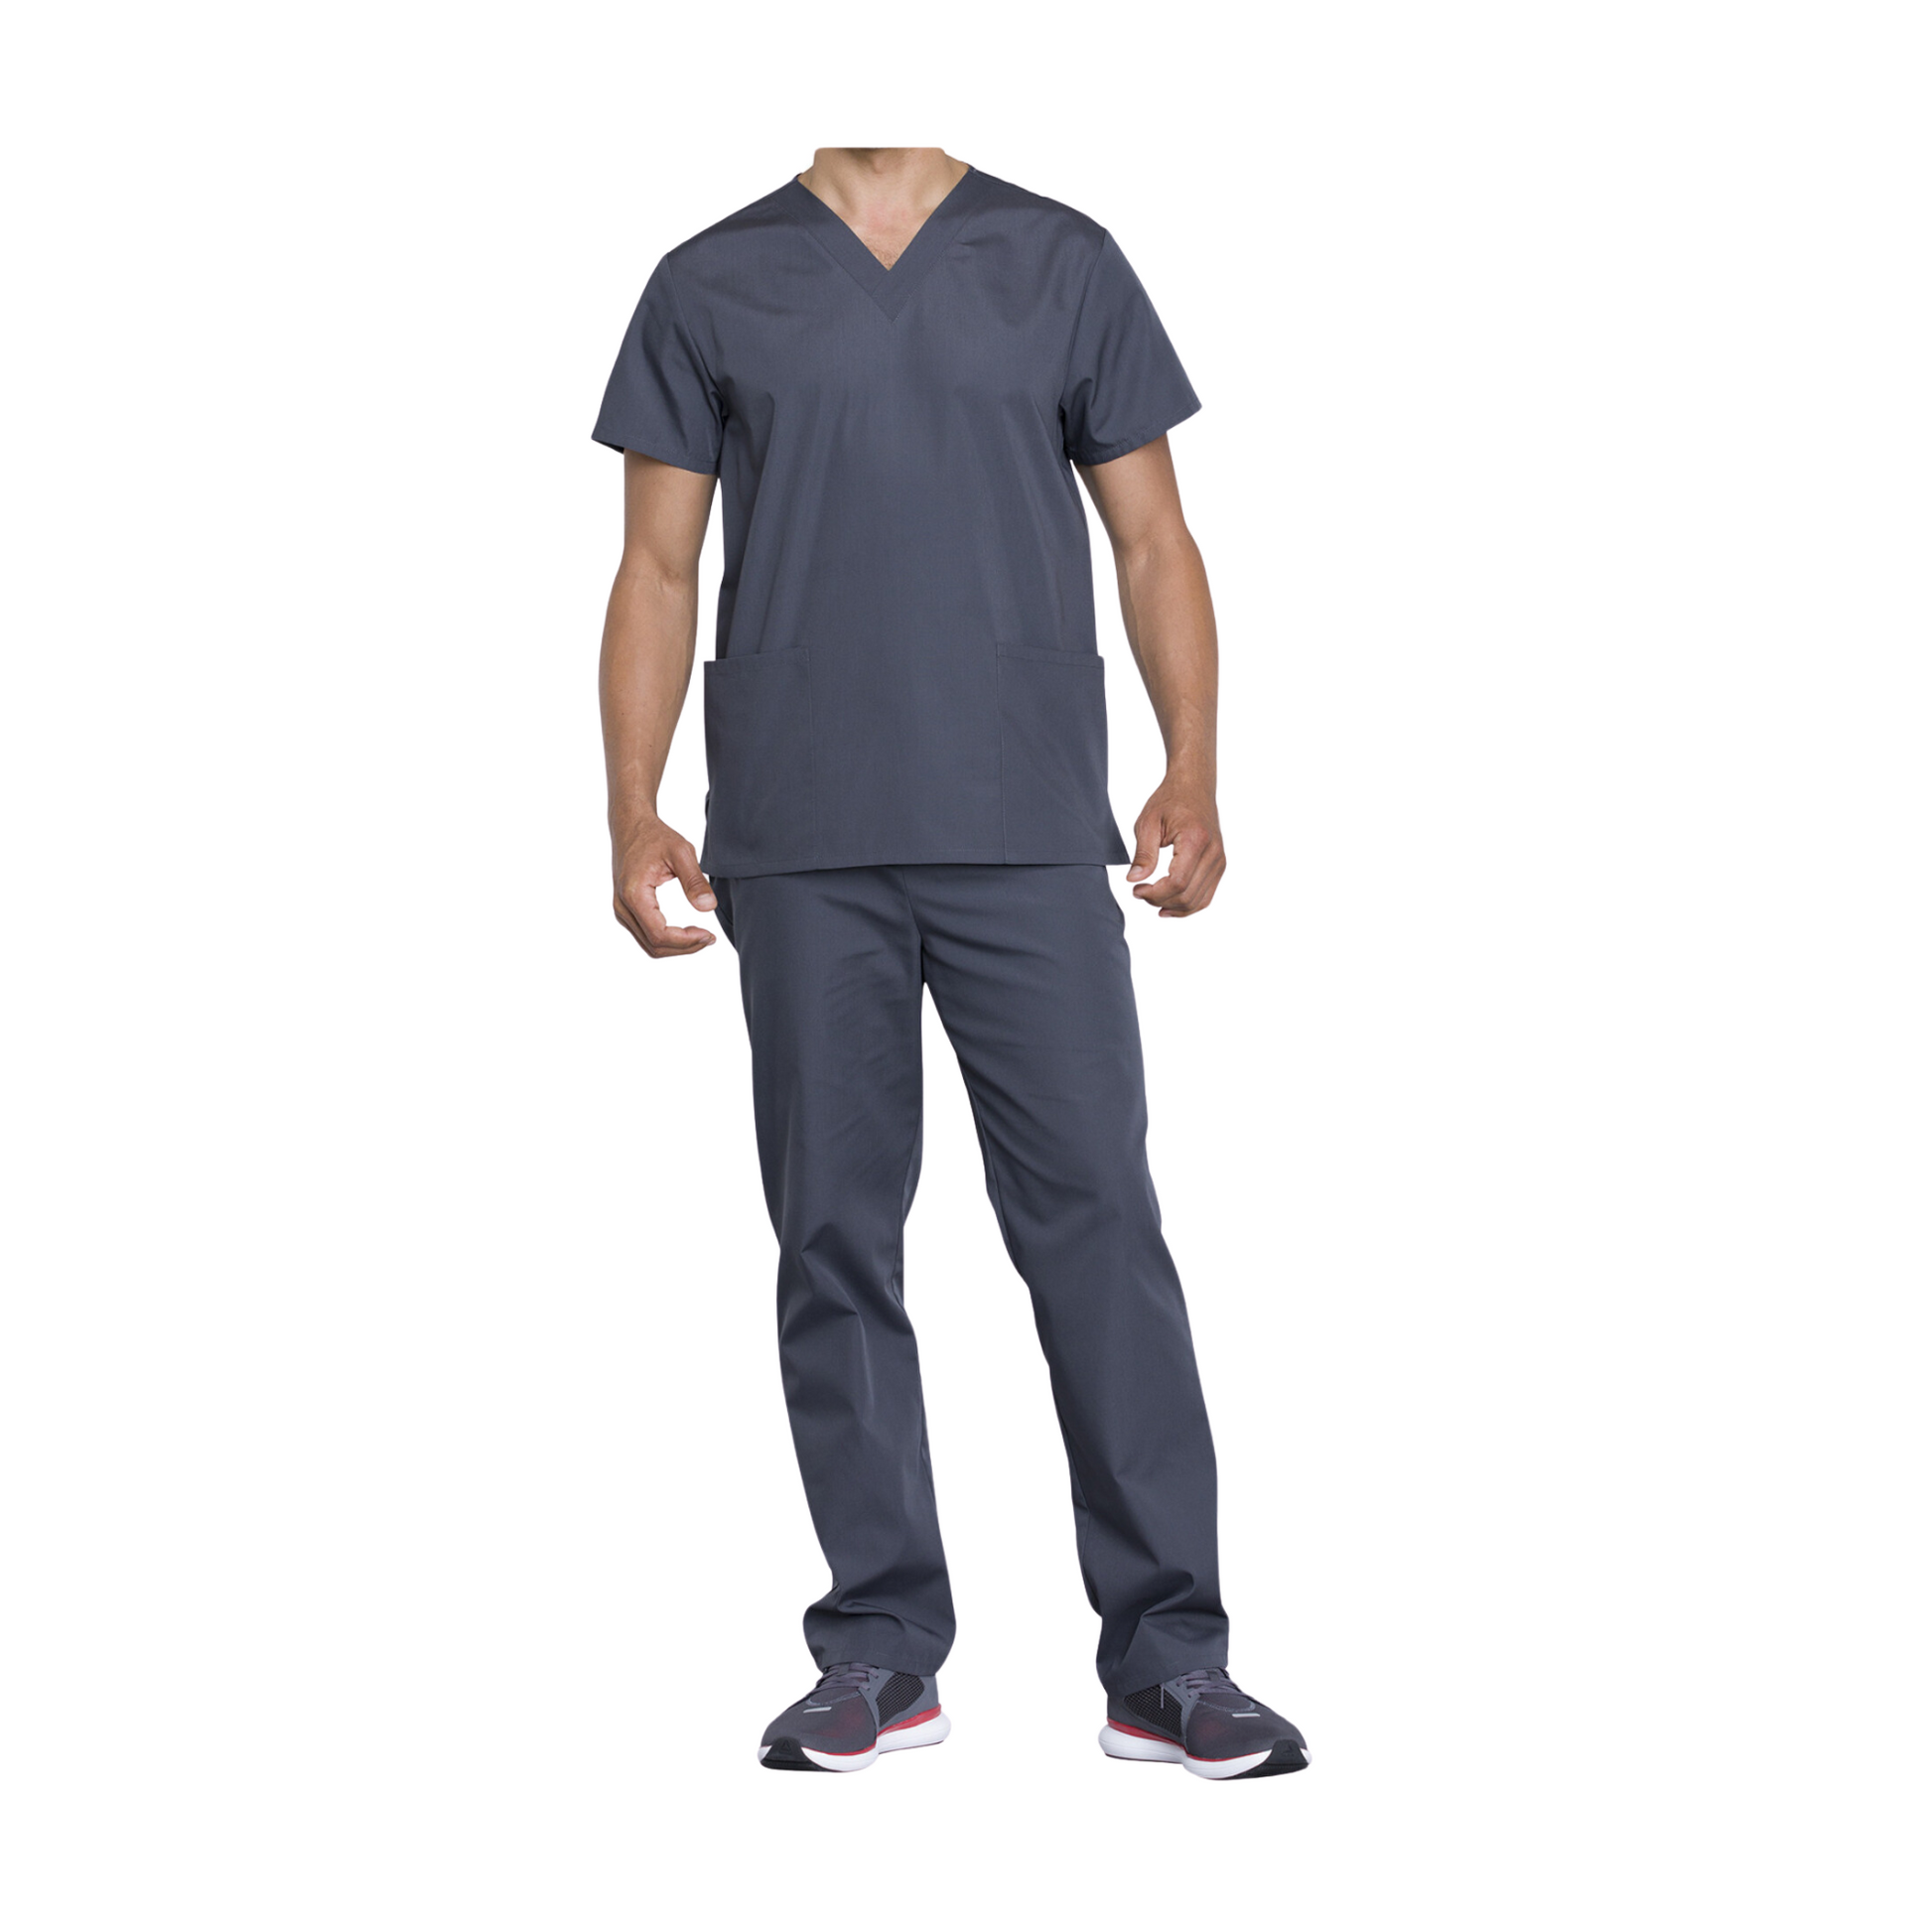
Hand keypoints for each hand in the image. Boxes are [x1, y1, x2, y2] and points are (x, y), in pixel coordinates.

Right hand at [612, 817, 716, 956]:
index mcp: (633, 894)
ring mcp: (622, 910)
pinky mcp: (626, 910)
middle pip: (654, 945)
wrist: (631, 826)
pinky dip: (667, 940)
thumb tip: (708, 907)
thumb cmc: (655, 836)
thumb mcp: (681, 852)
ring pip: (649, 945)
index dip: (686, 941)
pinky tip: (686, 932)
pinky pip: (645, 936)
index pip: (659, 934)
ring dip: (677, 947)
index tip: (708, 934)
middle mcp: (622, 906)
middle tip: (709, 938)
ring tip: (701, 937)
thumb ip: (695, 881)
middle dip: (685, 947)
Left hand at [1127, 780, 1225, 916]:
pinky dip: (1187, 906)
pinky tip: (1167, 905)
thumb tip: (1134, 880)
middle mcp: (1213, 853)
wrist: (1194, 787)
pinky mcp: (1219, 866)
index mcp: (1196, 840)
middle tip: (1139, 892)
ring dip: (1172, 907)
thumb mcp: (1148, 823)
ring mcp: (1219, 861)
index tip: (1136, 889)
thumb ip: (1143, 854)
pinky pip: (1205, 896)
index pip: (1178, 882)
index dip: (1155, 893)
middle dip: (1159, 901)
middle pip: (1187, 895)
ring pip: (1198, 901)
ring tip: (1151, 898)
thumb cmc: (1170, 800)